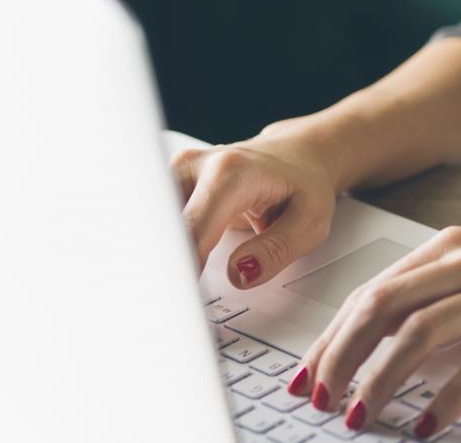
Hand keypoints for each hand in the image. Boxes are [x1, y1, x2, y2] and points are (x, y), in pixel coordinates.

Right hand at [171, 134, 339, 287]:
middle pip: (160, 226)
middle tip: (170, 302)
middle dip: (162, 265)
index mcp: (229, 173)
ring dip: (159, 256)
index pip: (191, 231)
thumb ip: (275, 251)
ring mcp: (176, 170)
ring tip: (170, 288)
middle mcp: (195, 165)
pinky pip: (156, 219)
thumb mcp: (310, 223)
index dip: (182, 269)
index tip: (183, 299)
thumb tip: (239, 273)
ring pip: (151, 222)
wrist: (297, 156)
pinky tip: (172, 266)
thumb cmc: (304, 186)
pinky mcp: (168, 182)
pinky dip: (162, 245)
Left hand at [286, 226, 460, 437]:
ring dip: (382, 380)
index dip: (330, 337)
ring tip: (362, 417)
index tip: (306, 376)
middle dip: (341, 359)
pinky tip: (429, 425)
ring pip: (423, 332)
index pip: (372, 291)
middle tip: (321, 401)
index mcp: (455, 249)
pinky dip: (449, 398)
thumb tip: (374, 351)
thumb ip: (440, 301)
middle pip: (384, 307)